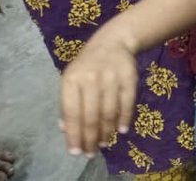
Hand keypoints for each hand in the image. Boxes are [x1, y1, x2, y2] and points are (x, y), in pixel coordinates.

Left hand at [59, 31, 137, 155]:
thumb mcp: (71, 79)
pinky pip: (127, 103)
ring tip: (103, 143)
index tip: (76, 151)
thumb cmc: (87, 65)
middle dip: (90, 138)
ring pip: (109, 112)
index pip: (71, 113)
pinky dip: (125, 118)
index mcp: (72, 79)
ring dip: (106, 131)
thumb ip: (67, 104)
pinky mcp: (129, 76)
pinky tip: (121, 130)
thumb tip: (66, 130)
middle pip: (91, 115)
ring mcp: (112, 76)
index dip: (73, 134)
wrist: (113, 42)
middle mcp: (91, 78)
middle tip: (91, 152)